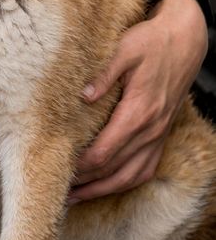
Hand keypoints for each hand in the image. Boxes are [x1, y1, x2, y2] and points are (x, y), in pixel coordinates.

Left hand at [72, 0, 207, 202]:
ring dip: (101, 190)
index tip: (55, 171)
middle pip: (113, 169)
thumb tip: (83, 96)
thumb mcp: (125, 50)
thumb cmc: (150, 43)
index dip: (79, 166)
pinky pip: (144, 170)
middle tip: (55, 191)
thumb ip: (103, 74)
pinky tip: (103, 187)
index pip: (104, 151)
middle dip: (85, 183)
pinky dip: (122, 184)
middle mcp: (151, 129)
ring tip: (73, 198)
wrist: (185, 41)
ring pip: (130, 176)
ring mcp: (158, 135)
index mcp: (139, 112)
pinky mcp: (161, 136)